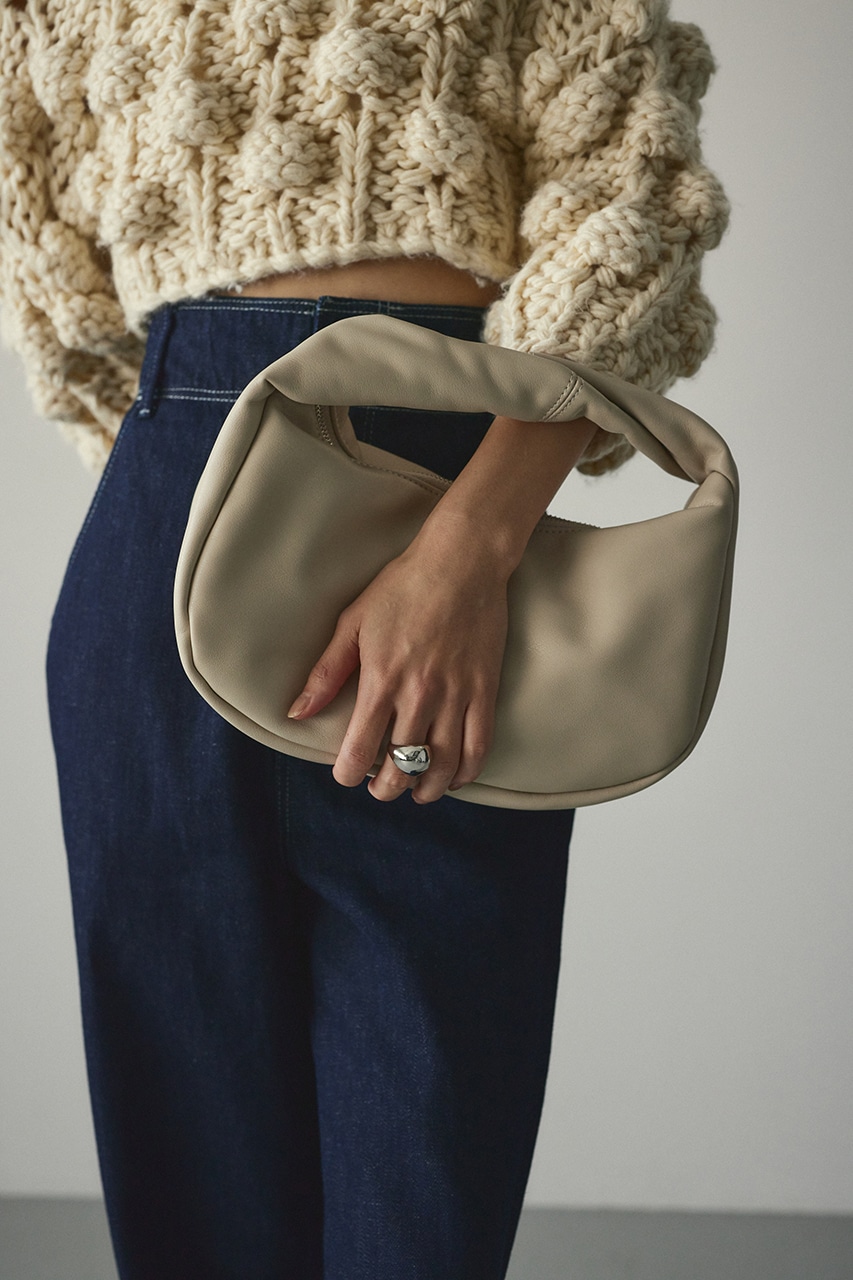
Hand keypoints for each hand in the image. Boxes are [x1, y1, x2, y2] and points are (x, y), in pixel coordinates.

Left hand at [287, 517, 509, 803]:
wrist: (461, 561)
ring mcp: (455, 695)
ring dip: (426, 788)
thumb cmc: (402, 587)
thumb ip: (326, 672)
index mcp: (381, 680)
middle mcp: (418, 695)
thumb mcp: (353, 623)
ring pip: (442, 765)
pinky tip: (455, 778)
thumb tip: (297, 712)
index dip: (349, 773)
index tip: (347, 773)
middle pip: (401, 767)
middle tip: (381, 787)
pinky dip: (467, 772)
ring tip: (416, 791)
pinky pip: (479, 746)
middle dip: (386, 788)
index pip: (359, 751)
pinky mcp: (484, 690)